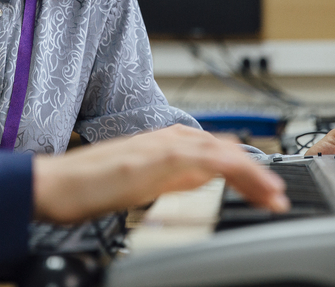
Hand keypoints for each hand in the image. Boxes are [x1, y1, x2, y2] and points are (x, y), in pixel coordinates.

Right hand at [32, 125, 288, 223]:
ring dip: (253, 173)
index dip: (247, 171)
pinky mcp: (158, 156)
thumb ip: (173, 178)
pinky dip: (234, 169)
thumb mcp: (143, 183)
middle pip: (226, 149)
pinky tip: (248, 183)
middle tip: (278, 197)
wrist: (57, 184)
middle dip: (257, 173)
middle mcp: (169, 138)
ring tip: (273, 196)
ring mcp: (164, 144)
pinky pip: (206, 158)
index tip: (266, 193)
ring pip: (223, 152)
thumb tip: (201, 180)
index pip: (217, 152)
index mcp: (166, 143)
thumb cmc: (90, 185)